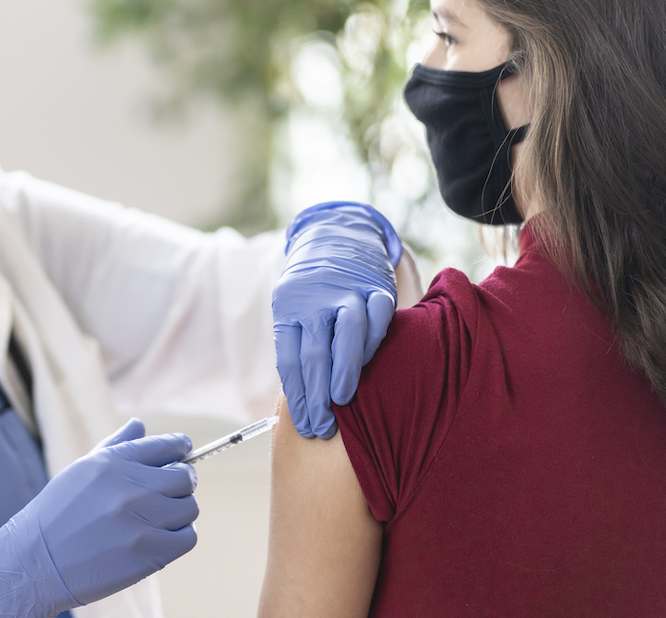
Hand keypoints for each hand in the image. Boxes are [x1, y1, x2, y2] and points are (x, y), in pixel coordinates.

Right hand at [0, 418, 197, 617]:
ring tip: (157, 520)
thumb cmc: (56, 514)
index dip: (181, 449)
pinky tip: (159, 539)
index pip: (167, 445)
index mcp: (113, 461)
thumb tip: (140, 425)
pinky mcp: (149, 553)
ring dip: (179, 513)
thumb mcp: (81, 470)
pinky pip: (187, 539)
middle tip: (168, 494)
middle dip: (181, 484)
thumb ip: (117, 446)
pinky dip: (178, 538)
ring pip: (190, 508)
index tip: (184, 454)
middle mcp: (131, 487)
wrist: (34, 562)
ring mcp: (142, 521)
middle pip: (185, 478)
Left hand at [273, 202, 399, 438]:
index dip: (298, 398)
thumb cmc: (312, 290)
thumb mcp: (293, 309)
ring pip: (347, 333)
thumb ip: (298, 345)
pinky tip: (368, 365)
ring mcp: (346, 290)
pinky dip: (374, 342)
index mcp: (287, 308)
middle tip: (322, 427)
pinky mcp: (375, 285)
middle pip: (314, 354)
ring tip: (343, 402)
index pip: (290, 361)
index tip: (306, 425)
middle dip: (318, 397)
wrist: (335, 237)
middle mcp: (314, 299)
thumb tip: (303, 398)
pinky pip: (378, 317)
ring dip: (345, 372)